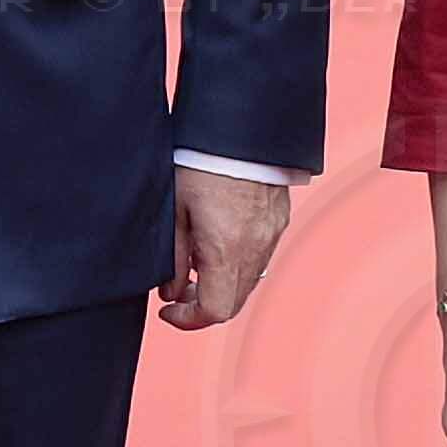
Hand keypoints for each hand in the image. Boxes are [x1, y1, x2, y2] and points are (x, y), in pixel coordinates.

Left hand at [159, 172, 292, 332]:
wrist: (243, 126)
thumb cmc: (200, 163)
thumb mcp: (174, 212)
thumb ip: (172, 259)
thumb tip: (170, 293)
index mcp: (226, 250)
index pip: (215, 311)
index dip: (188, 320)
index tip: (167, 311)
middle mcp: (255, 249)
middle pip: (233, 301)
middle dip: (202, 304)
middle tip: (176, 290)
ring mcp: (271, 236)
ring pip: (247, 282)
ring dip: (220, 284)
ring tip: (194, 262)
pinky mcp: (279, 221)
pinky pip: (258, 258)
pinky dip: (236, 264)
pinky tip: (216, 242)